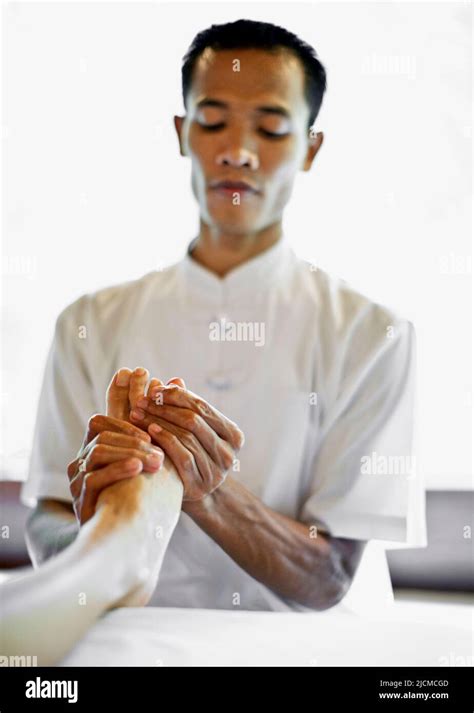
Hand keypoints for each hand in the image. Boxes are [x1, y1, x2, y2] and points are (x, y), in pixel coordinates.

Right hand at [67, 368, 164, 524]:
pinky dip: (118, 470)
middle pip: (102, 432)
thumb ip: (161, 421)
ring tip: (156, 459)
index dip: (123, 404)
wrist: (128, 541)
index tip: (142, 393)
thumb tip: (179, 380)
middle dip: (133, 433)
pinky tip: (138, 469)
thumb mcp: (155, 454)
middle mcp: (83, 460)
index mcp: (97, 448)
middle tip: (158, 441)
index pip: (104, 416)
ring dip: (131, 451)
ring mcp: (79, 480)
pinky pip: (95, 478)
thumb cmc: (144, 495)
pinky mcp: (81, 500)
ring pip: (98, 450)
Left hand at [129, 383, 244, 501]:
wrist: (184, 492)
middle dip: (165, 408)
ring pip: (186, 436)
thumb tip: (175, 380)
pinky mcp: (200, 485)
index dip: (177, 396)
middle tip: (142, 401)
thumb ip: (184, 407)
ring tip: (139, 413)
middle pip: (194, 421)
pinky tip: (149, 431)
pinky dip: (164, 440)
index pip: (203, 407)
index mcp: (233, 435)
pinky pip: (182, 455)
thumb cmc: (186, 453)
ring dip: (159, 421)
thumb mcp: (189, 430)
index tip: (155, 389)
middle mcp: (229, 454)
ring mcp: (217, 472)